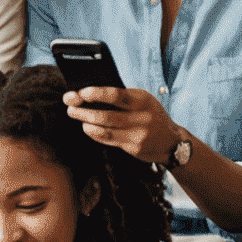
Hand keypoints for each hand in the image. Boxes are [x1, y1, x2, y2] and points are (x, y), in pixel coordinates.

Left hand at [63, 86, 182, 164]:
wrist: (171, 141)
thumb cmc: (151, 115)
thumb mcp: (143, 100)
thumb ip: (122, 98)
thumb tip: (90, 94)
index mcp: (143, 100)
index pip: (116, 95)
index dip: (97, 94)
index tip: (81, 93)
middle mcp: (141, 118)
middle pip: (105, 115)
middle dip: (84, 111)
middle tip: (70, 107)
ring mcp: (137, 135)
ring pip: (104, 130)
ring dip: (86, 122)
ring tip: (76, 116)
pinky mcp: (133, 148)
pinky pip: (108, 140)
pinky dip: (94, 133)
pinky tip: (88, 128)